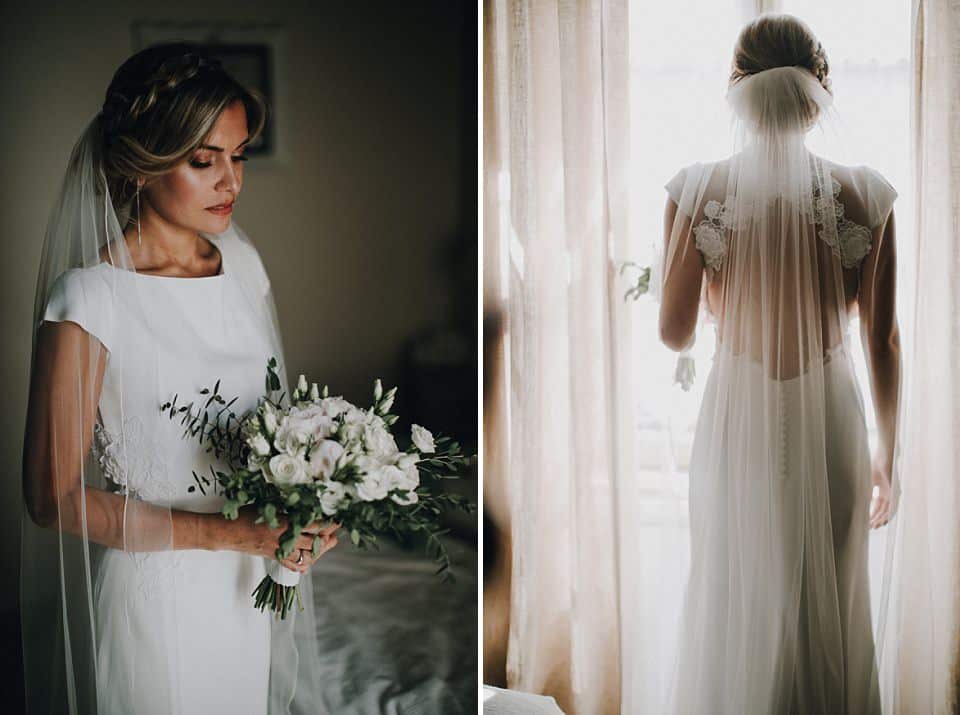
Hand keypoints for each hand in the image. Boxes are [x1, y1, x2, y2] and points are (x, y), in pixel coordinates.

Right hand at [224, 507, 340, 569]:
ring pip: (305, 557)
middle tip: (335, 532)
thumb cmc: (245, 515)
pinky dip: (303, 564)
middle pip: (313, 543)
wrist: (227, 532)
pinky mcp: (273, 558)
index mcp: (283, 524)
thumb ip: (286, 505)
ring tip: (327, 543)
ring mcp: (278, 551)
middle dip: (327, 538)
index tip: (337, 518)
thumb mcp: (267, 505)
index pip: (313, 526)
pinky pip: (292, 565)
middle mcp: (283, 540)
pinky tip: (310, 560)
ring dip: (318, 552)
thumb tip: (305, 499)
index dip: (328, 524)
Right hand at [869, 457, 893, 528]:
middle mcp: (889, 493)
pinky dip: (888, 513)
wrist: (883, 455)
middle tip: (869, 527)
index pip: (878, 506)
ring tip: (875, 526)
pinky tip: (883, 520)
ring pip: (889, 510)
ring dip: (882, 519)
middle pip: (883, 510)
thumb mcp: (867, 481)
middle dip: (876, 519)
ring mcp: (893, 492)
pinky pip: (894, 505)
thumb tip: (859, 504)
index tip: (866, 522)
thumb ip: (865, 492)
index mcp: (882, 490)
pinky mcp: (896, 491)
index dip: (872, 514)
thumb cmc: (874, 464)